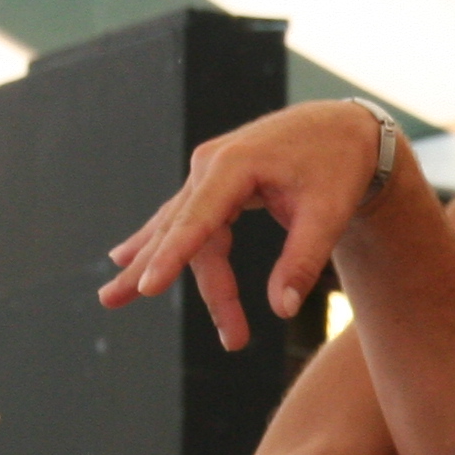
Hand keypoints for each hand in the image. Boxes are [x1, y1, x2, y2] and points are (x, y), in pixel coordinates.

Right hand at [99, 100, 390, 352]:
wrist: (342, 128)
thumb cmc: (339, 167)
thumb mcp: (330, 214)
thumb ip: (303, 261)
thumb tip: (281, 310)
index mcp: (237, 164)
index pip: (198, 219)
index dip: (173, 256)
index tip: (148, 286)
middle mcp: (211, 164)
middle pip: (186, 232)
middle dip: (173, 277)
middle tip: (180, 325)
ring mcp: (207, 170)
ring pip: (177, 227)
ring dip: (149, 263)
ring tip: (111, 297)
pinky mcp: (212, 180)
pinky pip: (181, 217)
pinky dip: (157, 240)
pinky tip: (122, 257)